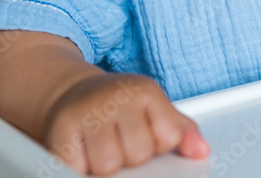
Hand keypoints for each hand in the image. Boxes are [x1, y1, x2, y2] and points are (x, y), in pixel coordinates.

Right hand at [44, 72, 209, 174]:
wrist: (75, 93)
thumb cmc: (121, 107)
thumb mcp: (156, 109)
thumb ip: (183, 131)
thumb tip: (201, 151)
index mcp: (145, 90)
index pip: (169, 137)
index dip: (159, 143)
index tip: (147, 132)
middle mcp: (115, 97)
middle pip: (139, 154)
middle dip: (132, 156)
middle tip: (120, 139)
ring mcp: (86, 113)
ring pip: (109, 166)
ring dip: (106, 165)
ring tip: (103, 146)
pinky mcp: (59, 132)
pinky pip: (78, 169)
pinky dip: (81, 167)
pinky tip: (84, 151)